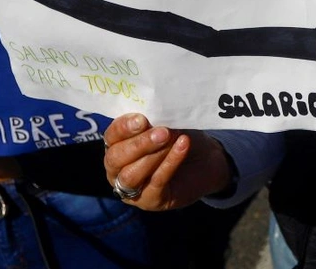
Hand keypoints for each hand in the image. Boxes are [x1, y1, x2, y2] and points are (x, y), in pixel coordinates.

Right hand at [102, 114, 232, 210]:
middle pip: (116, 158)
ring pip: (131, 175)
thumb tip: (151, 114)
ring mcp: (131, 190)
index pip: (111, 137)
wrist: (204, 161)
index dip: (123, 128)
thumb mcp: (163, 125)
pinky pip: (156, 182)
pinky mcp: (151, 201)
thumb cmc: (177, 138)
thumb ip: (152, 121)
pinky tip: (183, 146)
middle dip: (138, 144)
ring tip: (171, 138)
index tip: (142, 119)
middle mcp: (117, 170)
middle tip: (162, 132)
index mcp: (115, 147)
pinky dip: (170, 162)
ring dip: (152, 155)